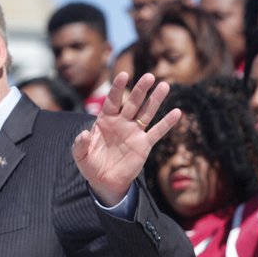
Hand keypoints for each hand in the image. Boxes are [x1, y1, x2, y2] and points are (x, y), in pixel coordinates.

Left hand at [73, 72, 180, 205]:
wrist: (104, 182)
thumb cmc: (91, 165)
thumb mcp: (80, 156)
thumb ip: (80, 144)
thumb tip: (84, 134)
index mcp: (104, 121)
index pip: (112, 101)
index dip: (117, 88)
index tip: (124, 74)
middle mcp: (121, 123)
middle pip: (132, 103)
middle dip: (140, 90)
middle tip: (149, 76)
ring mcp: (133, 132)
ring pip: (146, 113)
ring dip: (155, 100)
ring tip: (164, 85)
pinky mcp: (144, 145)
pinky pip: (156, 132)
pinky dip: (166, 123)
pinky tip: (177, 112)